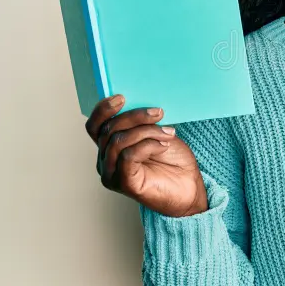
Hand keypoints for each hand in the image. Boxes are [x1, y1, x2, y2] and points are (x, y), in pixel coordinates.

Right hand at [85, 95, 207, 216]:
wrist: (190, 188)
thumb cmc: (173, 161)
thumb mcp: (157, 134)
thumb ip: (142, 123)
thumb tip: (138, 102)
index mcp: (109, 148)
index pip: (95, 127)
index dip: (103, 109)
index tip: (122, 97)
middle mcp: (106, 162)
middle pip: (108, 130)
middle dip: (135, 117)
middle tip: (159, 113)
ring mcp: (113, 174)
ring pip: (118, 141)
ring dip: (146, 131)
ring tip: (168, 132)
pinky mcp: (124, 184)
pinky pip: (128, 155)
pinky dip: (148, 145)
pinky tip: (163, 145)